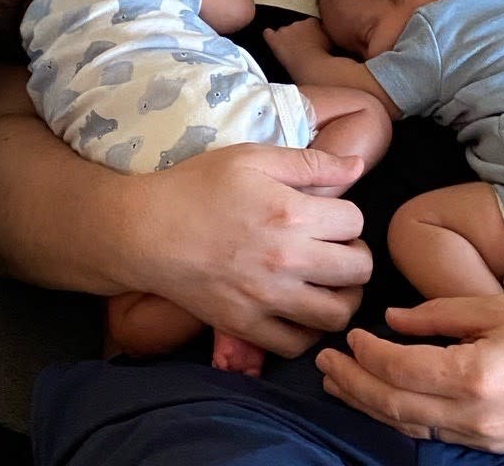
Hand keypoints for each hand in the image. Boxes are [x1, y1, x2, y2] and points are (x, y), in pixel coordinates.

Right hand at [131, 143, 371, 356]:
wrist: (145, 230)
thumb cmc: (198, 186)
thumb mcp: (253, 157)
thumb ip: (311, 162)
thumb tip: (358, 165)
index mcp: (292, 213)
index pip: (356, 222)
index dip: (349, 216)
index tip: (332, 216)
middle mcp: (287, 260)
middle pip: (358, 271)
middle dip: (357, 256)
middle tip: (339, 248)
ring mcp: (267, 298)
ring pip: (337, 315)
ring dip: (344, 298)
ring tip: (329, 282)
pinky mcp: (245, 326)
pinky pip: (297, 345)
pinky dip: (308, 332)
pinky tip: (301, 309)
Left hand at [264, 17, 333, 82]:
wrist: (312, 67)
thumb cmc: (324, 58)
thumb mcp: (333, 42)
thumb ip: (328, 33)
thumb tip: (328, 31)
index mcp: (312, 23)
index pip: (310, 23)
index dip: (311, 33)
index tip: (311, 40)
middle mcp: (298, 23)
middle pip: (297, 26)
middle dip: (298, 35)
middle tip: (302, 47)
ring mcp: (285, 31)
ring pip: (284, 31)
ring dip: (287, 38)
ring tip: (291, 49)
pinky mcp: (275, 40)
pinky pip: (268, 33)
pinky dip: (269, 35)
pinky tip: (269, 37)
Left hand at [316, 295, 503, 450]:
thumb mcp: (497, 308)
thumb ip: (438, 315)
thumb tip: (391, 321)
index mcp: (476, 375)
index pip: (400, 369)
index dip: (366, 354)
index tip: (347, 335)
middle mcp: (476, 416)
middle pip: (395, 405)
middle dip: (353, 385)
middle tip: (322, 364)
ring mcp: (486, 438)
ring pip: (410, 428)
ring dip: (370, 405)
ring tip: (339, 384)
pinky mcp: (495, 446)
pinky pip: (435, 435)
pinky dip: (402, 418)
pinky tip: (385, 402)